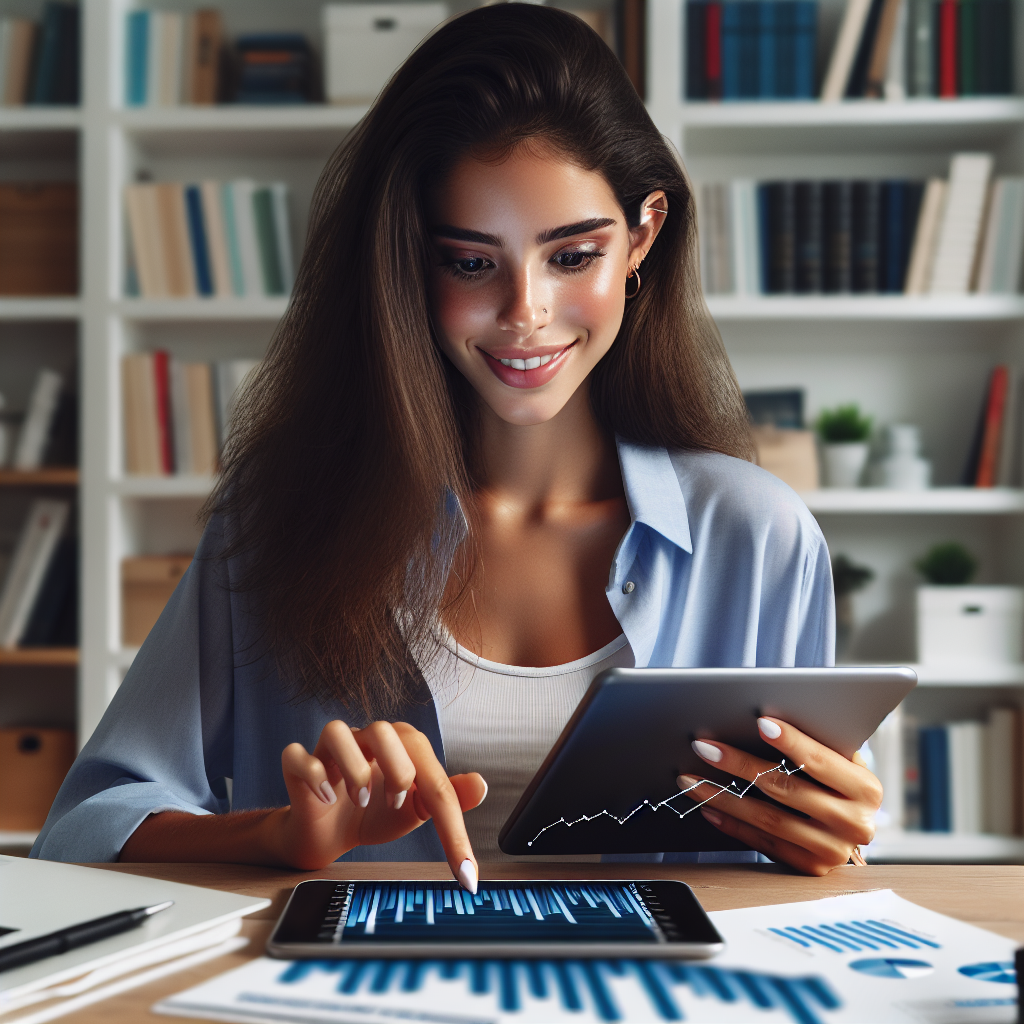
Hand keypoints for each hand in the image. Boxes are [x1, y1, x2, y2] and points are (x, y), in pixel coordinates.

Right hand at [273, 720, 486, 887]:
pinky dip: (313, 775)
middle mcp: (366, 740)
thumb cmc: (375, 814)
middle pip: (384, 730)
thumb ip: (449, 798)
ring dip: (353, 769)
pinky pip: (296, 755)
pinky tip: (327, 797)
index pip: (430, 771)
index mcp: (401, 746)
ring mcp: (329, 751)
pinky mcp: (299, 766)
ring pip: (336, 731)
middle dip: (397, 771)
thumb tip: (481, 784)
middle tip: (396, 804)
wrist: (329, 835)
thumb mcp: (417, 811)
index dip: (452, 822)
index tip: (464, 868)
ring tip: (362, 800)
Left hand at [677, 717, 880, 875]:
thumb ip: (816, 744)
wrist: (852, 824)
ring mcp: (833, 850)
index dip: (790, 741)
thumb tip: (763, 722)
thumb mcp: (840, 759)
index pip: (820, 761)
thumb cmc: (836, 778)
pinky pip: (764, 844)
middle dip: (739, 765)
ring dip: (723, 797)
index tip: (760, 722)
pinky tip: (708, 808)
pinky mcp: (811, 868)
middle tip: (704, 747)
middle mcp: (855, 823)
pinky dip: (732, 824)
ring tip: (691, 778)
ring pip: (769, 820)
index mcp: (866, 789)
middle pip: (786, 789)